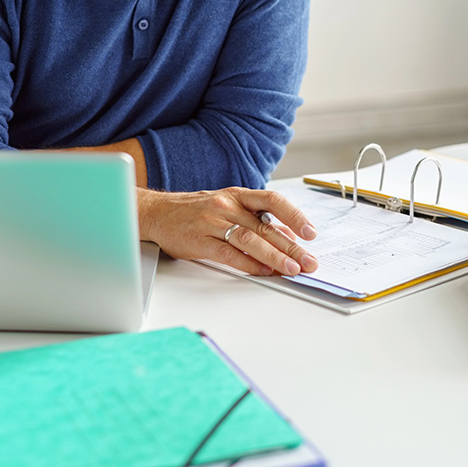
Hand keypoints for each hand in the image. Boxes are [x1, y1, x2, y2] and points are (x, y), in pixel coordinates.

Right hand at [137, 186, 317, 276]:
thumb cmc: (195, 211)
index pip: (272, 200)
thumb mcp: (228, 207)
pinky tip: (263, 271)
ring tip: (291, 269)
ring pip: (249, 239)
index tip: (310, 233)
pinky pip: (228, 253)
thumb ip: (256, 219)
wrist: (157, 212)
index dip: (293, 215)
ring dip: (274, 256)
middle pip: (264, 226)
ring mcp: (212, 221)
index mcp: (237, 195)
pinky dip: (248, 264)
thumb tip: (288, 234)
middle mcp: (226, 204)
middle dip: (291, 246)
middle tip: (309, 262)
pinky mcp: (199, 240)